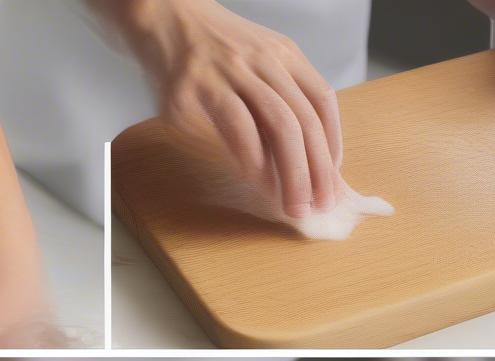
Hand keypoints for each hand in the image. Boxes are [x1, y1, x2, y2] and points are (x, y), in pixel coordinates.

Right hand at [94, 0, 341, 219]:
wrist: (162, 13)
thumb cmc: (214, 52)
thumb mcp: (257, 62)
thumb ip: (280, 99)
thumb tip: (306, 163)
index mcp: (283, 54)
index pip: (322, 102)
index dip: (332, 146)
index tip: (331, 183)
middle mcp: (261, 59)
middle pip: (304, 121)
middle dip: (316, 171)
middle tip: (318, 207)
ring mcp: (227, 71)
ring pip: (279, 124)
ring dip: (291, 173)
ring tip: (292, 205)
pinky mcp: (194, 88)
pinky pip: (236, 125)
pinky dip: (253, 158)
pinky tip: (258, 182)